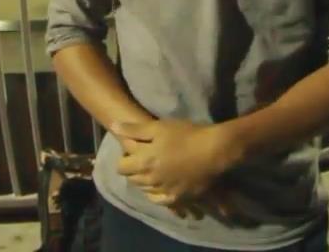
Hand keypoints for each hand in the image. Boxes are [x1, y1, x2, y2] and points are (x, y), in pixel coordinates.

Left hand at [112, 119, 236, 207]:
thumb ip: (135, 130)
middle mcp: (150, 180)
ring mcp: (164, 191)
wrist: (215, 151)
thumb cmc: (187, 135)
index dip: (124, 159)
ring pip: (145, 190)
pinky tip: (161, 187)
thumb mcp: (159, 127)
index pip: (121, 167)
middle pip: (132, 180)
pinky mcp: (178, 198)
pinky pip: (160, 201)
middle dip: (134, 170)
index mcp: (143, 162)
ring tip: (154, 170)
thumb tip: (113, 127)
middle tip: (144, 159)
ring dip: (145, 181)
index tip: (133, 152)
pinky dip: (157, 194)